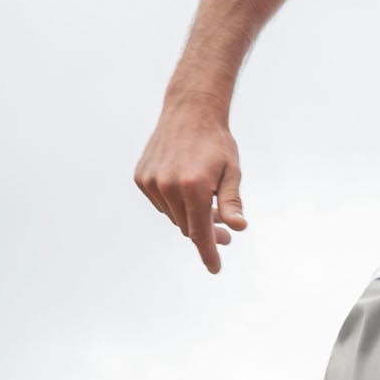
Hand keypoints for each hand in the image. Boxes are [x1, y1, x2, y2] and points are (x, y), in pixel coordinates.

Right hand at [134, 98, 248, 273]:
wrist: (189, 111)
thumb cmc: (216, 142)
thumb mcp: (232, 171)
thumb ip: (231, 202)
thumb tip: (238, 228)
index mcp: (193, 186)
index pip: (200, 232)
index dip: (208, 253)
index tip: (215, 268)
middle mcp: (167, 186)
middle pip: (187, 227)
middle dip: (206, 232)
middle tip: (225, 232)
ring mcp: (151, 182)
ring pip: (173, 217)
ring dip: (190, 216)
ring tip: (206, 201)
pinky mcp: (141, 178)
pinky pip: (160, 203)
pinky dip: (174, 203)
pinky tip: (185, 186)